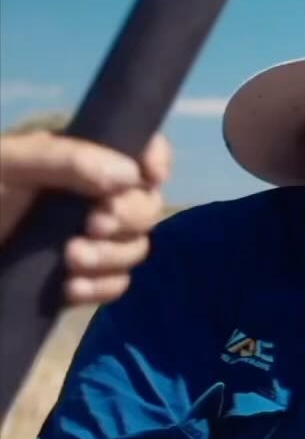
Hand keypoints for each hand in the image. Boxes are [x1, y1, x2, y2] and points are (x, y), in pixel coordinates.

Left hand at [0, 129, 171, 304]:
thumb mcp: (8, 166)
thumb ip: (68, 161)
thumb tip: (129, 176)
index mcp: (81, 160)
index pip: (140, 150)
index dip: (155, 160)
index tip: (148, 175)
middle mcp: (92, 197)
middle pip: (147, 204)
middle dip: (128, 217)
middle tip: (92, 224)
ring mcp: (89, 240)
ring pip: (136, 247)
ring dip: (111, 256)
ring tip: (71, 259)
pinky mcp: (79, 277)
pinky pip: (116, 284)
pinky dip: (100, 287)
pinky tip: (68, 288)